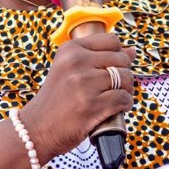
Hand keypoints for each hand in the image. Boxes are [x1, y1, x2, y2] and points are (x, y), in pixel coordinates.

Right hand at [20, 32, 134, 163]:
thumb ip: (99, 57)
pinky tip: (115, 109)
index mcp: (70, 49)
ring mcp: (84, 83)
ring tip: (114, 98)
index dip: (118, 55)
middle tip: (113, 87)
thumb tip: (132, 50)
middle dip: (124, 74)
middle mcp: (76, 62)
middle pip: (122, 59)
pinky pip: (124, 98)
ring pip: (125, 78)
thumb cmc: (56, 99)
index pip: (112, 40)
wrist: (36, 128)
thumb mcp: (69, 69)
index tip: (111, 68)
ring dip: (126, 90)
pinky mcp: (92, 105)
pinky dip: (125, 105)